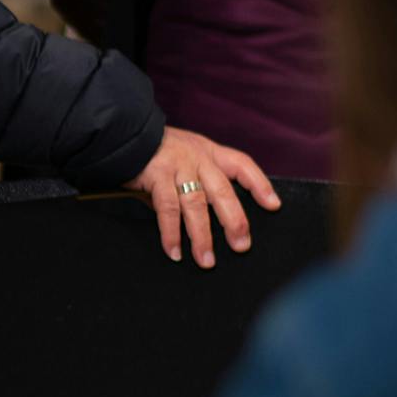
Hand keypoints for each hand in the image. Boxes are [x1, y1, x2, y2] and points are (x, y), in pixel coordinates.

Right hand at [125, 126, 279, 268]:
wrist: (123, 135)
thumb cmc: (154, 152)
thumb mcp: (184, 157)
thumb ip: (195, 182)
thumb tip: (203, 220)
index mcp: (208, 152)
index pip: (242, 165)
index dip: (259, 184)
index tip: (273, 205)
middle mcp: (197, 158)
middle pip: (223, 191)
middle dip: (234, 221)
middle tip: (241, 246)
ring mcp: (177, 166)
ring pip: (196, 205)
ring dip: (202, 236)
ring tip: (206, 260)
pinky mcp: (157, 175)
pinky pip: (168, 209)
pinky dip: (171, 233)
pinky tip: (174, 251)